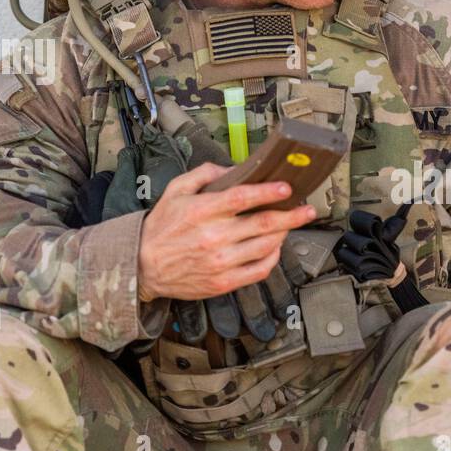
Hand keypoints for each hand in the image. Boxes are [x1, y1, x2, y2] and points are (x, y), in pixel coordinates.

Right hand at [136, 162, 314, 301]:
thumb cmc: (161, 228)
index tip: (287, 187)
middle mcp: (214, 237)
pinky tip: (275, 247)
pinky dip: (273, 257)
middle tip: (307, 209)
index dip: (269, 191)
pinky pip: (259, 270)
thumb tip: (234, 169)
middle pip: (264, 223)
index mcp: (202, 211)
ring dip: (285, 233)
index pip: (243, 197)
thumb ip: (204, 174)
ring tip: (291, 224)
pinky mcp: (224, 282)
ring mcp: (220, 262)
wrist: (143, 266)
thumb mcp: (175, 191)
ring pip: (266, 246)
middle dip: (292, 214)